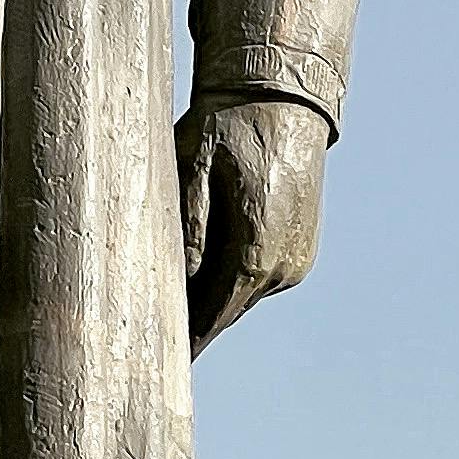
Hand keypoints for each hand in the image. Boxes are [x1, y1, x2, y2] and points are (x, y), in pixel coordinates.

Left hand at [182, 97, 330, 350]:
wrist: (284, 99)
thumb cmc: (231, 128)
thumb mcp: (193, 170)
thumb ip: (188, 228)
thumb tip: (182, 280)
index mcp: (257, 252)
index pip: (215, 314)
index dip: (188, 339)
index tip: (161, 360)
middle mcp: (284, 265)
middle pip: (229, 310)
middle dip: (196, 322)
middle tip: (156, 338)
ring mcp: (298, 259)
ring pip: (246, 295)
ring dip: (216, 300)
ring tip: (175, 307)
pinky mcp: (302, 248)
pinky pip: (262, 278)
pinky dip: (236, 281)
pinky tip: (207, 273)